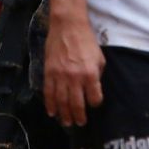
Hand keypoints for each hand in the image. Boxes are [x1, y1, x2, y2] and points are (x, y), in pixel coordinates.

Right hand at [43, 12, 105, 127]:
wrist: (67, 26)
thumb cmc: (86, 41)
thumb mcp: (99, 58)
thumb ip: (97, 75)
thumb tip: (93, 88)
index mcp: (90, 74)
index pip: (94, 98)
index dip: (95, 103)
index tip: (94, 104)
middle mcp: (75, 78)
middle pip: (77, 104)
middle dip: (78, 116)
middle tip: (79, 123)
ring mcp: (60, 76)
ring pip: (61, 101)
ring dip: (64, 114)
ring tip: (66, 122)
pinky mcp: (49, 72)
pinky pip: (48, 92)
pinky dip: (50, 104)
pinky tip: (52, 112)